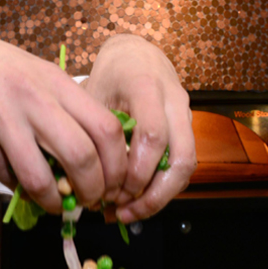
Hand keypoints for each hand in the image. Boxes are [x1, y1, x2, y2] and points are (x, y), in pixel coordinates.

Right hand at [0, 16, 128, 212]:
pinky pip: (6, 176)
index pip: (108, 127)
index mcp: (56, 81)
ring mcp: (4, 118)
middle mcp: (35, 98)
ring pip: (44, 176)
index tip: (115, 180)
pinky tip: (20, 187)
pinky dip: (18, 190)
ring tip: (57, 206)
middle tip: (90, 202)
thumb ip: (60, 107)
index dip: (118, 164)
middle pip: (85, 156)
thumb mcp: (32, 74)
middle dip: (94, 190)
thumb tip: (88, 153)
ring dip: (56, 201)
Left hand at [80, 34, 195, 221]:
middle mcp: (174, 101)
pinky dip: (162, 188)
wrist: (137, 55)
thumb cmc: (110, 76)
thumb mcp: (93, 94)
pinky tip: (136, 201)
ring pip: (186, 166)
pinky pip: (181, 165)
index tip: (112, 192)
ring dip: (160, 196)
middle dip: (153, 193)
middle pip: (180, 158)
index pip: (152, 135)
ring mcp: (186, 115)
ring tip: (128, 214)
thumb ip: (91, 132)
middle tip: (123, 211)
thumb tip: (80, 181)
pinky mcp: (187, 128)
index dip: (136, 171)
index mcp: (146, 87)